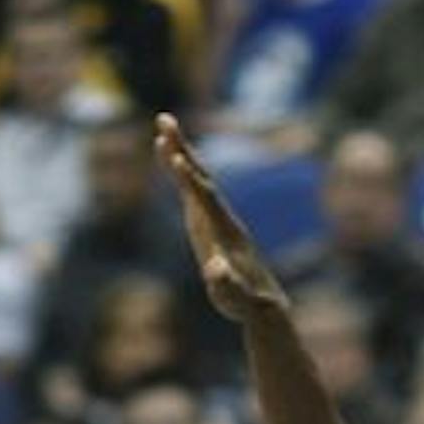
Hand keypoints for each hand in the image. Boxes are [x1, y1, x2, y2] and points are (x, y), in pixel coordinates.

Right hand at [154, 112, 288, 322]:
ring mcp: (216, 218)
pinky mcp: (209, 223)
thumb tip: (216, 269)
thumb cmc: (245, 303)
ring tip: (163, 126)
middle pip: (201, 177)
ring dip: (180, 152)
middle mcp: (221, 217)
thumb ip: (226, 283)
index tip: (175, 158)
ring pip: (197, 178)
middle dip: (183, 150)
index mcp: (225, 231)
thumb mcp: (235, 297)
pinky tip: (171, 158)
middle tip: (165, 120)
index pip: (206, 199)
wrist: (261, 303)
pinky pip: (193, 190)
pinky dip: (181, 172)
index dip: (191, 180)